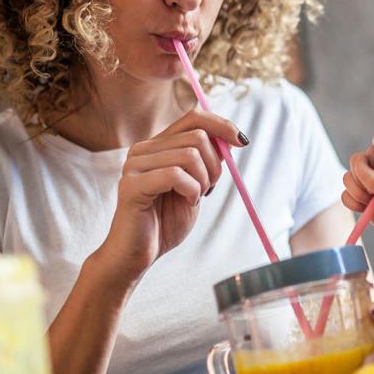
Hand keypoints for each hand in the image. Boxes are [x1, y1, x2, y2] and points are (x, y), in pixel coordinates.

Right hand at [95, 108, 247, 287]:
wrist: (138, 255)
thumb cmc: (165, 223)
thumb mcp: (196, 186)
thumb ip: (207, 161)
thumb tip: (231, 138)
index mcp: (157, 146)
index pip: (193, 118)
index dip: (221, 125)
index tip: (242, 142)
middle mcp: (143, 149)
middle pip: (197, 137)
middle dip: (215, 165)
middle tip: (208, 189)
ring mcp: (134, 165)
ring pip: (190, 155)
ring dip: (204, 181)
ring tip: (194, 198)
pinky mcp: (132, 185)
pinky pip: (176, 175)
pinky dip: (192, 190)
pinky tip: (186, 203)